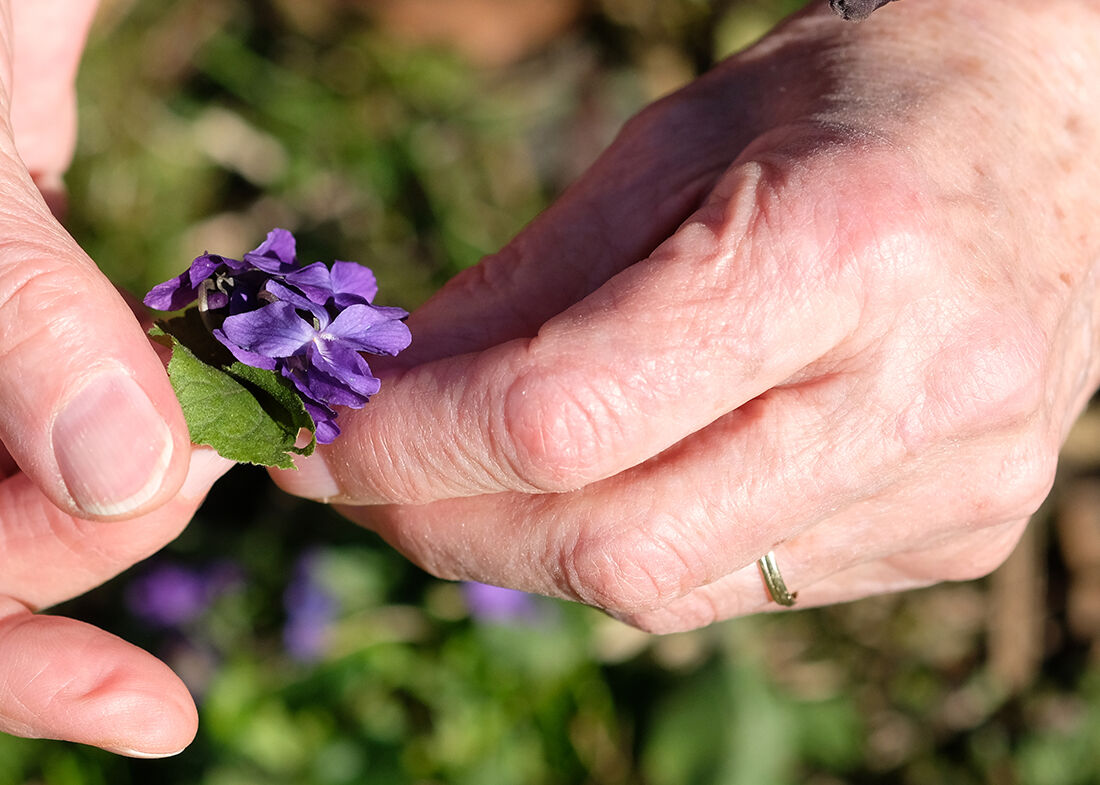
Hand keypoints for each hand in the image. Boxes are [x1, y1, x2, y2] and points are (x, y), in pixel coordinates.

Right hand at [0, 0, 229, 754]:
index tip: (155, 714)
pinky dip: (145, 400)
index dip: (1, 674)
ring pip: (38, 491)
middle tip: (214, 431)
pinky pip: (73, 411)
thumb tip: (121, 479)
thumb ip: (5, 296)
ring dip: (139, 461)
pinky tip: (184, 349)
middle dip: (106, 523)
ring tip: (207, 374)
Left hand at [275, 0, 1099, 631]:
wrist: (1062, 128)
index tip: (310, 443)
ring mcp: (949, 485)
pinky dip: (625, 547)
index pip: (565, 416)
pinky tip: (599, 482)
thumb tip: (380, 391)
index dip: (410, 447)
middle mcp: (913, 394)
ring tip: (458, 474)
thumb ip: (523, 285)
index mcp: (838, 253)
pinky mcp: (955, 536)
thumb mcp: (670, 144)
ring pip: (662, 589)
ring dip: (521, 546)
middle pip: (610, 546)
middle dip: (444, 525)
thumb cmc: (847, 101)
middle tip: (355, 480)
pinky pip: (731, 588)